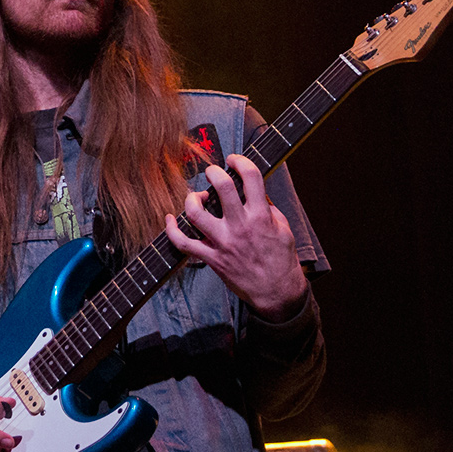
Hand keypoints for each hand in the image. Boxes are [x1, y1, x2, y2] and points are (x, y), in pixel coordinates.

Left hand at [165, 154, 308, 319]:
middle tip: (211, 172)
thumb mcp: (283, 228)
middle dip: (213, 172)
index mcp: (261, 216)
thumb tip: (254, 190)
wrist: (276, 292)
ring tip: (196, 197)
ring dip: (192, 199)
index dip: (240, 161)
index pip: (251, 177)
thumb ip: (267, 208)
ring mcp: (223, 242)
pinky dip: (171, 230)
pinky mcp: (211, 258)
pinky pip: (183, 243)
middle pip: (221, 187)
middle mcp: (240, 226)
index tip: (234, 159)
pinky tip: (169, 219)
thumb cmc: (281, 260)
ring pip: (195, 213)